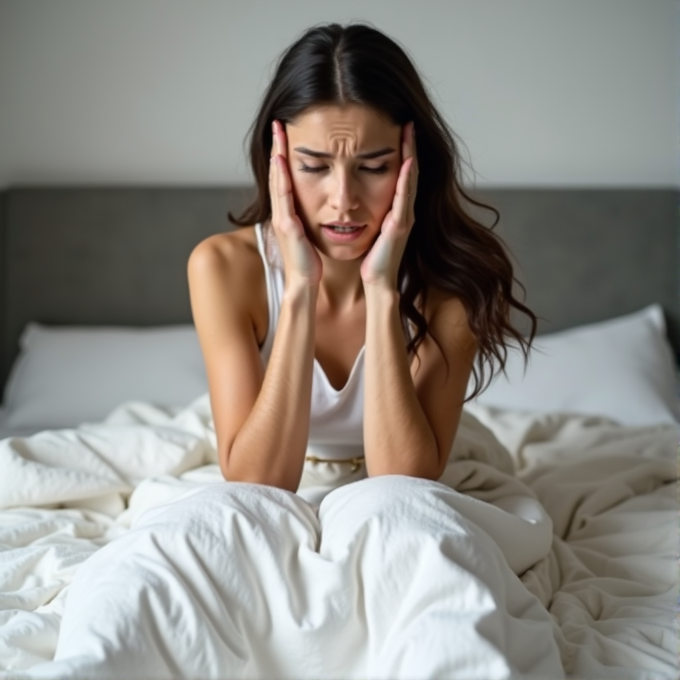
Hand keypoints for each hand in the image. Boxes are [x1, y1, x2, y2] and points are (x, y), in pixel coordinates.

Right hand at [269, 120, 322, 286]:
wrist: (305, 282)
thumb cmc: (310, 260)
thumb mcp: (308, 232)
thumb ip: (308, 217)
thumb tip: (315, 203)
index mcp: (288, 213)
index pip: (284, 178)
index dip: (283, 154)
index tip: (286, 133)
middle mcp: (281, 212)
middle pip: (277, 173)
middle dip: (277, 147)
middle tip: (279, 123)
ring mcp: (282, 218)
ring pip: (277, 180)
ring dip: (277, 155)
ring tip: (278, 132)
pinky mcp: (287, 226)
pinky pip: (283, 197)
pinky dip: (281, 178)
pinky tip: (281, 160)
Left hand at [360, 122, 417, 288]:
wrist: (377, 280)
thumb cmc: (373, 256)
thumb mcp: (374, 226)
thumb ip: (374, 209)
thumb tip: (364, 192)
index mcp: (397, 208)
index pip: (401, 173)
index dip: (402, 150)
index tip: (399, 127)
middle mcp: (404, 209)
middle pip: (410, 171)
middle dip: (410, 145)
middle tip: (407, 120)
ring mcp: (405, 216)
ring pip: (410, 180)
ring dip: (411, 154)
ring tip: (409, 131)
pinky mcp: (399, 226)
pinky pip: (404, 198)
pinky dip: (407, 179)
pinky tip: (407, 162)